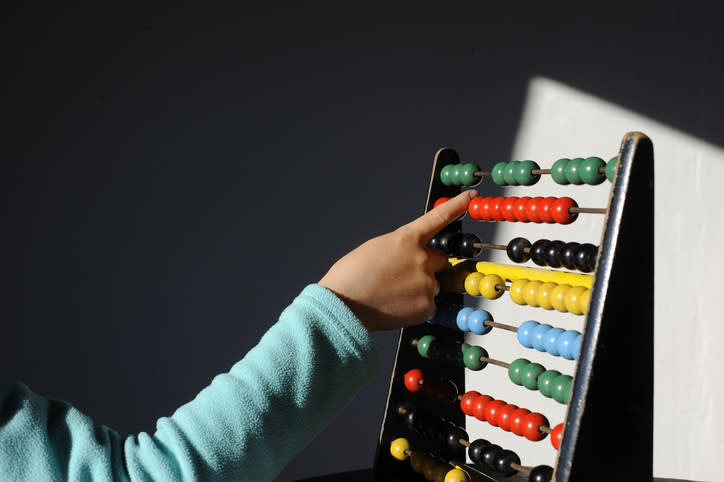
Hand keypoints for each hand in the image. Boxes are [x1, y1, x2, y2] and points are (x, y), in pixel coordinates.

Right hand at [319, 189, 477, 330]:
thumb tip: (413, 257)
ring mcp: (427, 284)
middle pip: (438, 260)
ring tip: (391, 294)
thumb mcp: (376, 249)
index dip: (457, 205)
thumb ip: (401, 248)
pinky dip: (415, 306)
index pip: (439, 218)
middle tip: (401, 277)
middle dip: (426, 266)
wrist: (343, 307)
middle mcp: (422, 259)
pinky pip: (428, 304)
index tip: (471, 197)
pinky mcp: (428, 307)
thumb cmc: (351, 277)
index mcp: (407, 239)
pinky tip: (395, 306)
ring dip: (418, 288)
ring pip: (432, 284)